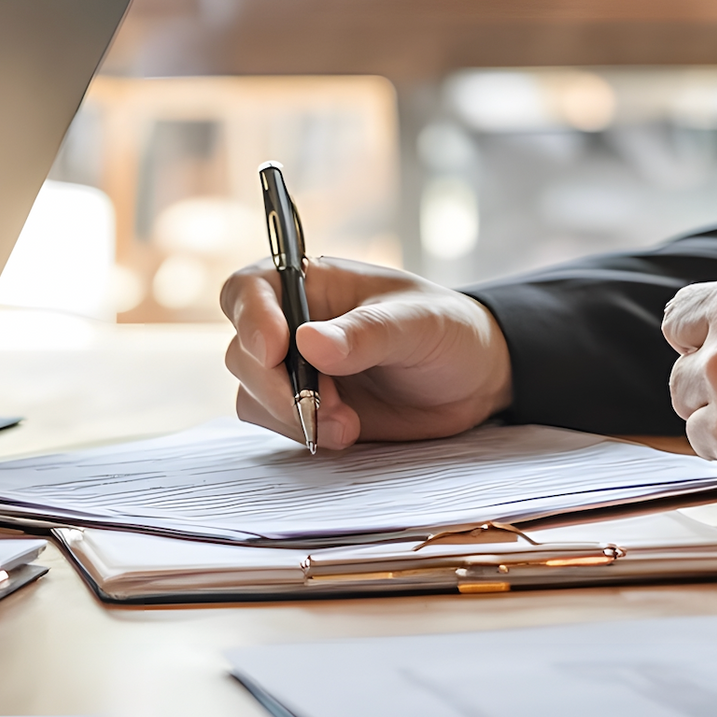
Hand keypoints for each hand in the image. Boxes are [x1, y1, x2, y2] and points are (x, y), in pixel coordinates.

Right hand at [220, 256, 511, 450]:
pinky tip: (346, 432)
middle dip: (278, 387)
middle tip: (324, 408)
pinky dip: (302, 432)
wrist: (472, 382)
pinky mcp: (303, 408)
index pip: (249, 290)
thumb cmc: (448, 331)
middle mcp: (292, 322)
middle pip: (244, 351)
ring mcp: (294, 368)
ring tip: (350, 425)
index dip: (251, 319)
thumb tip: (309, 343)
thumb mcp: (418, 324)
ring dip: (292, 416)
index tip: (275, 351)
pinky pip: (273, 422)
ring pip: (252, 392)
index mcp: (312, 283)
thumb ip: (366, 333)